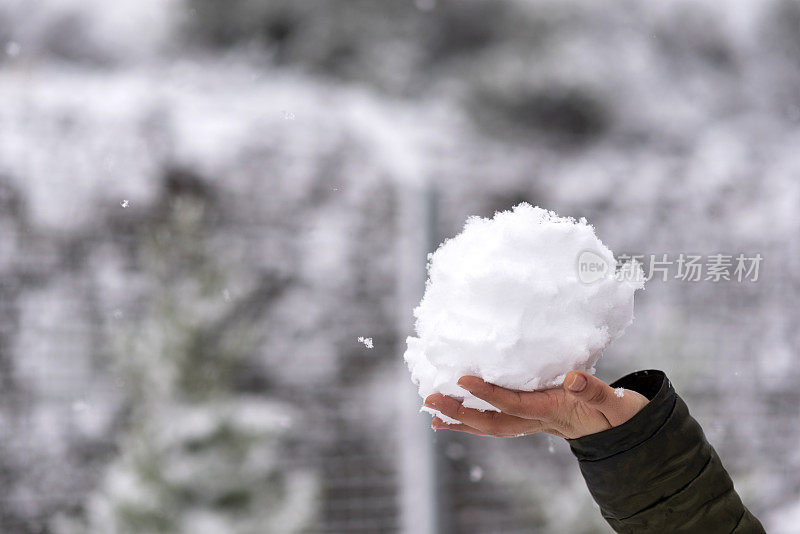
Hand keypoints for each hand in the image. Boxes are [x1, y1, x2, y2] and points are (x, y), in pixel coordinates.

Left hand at [425, 370, 648, 438]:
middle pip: (494, 421)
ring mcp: (533, 422)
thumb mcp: (617, 404)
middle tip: (431, 400)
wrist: (625, 432)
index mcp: (555, 412)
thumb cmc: (621, 414)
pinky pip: (498, 420)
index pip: (515, 404)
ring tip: (432, 413)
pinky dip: (475, 419)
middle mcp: (539, 421)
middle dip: (462, 413)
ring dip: (462, 420)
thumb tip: (573, 378)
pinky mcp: (532, 417)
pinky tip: (454, 415)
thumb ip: (596, 391)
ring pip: (492, 425)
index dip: (489, 394)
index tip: (464, 380)